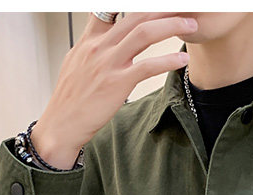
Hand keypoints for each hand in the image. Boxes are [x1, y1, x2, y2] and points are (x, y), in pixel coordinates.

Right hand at [31, 12, 197, 168]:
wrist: (61, 125)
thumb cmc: (70, 100)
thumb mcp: (76, 64)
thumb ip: (93, 48)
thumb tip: (102, 39)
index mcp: (89, 40)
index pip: (108, 8)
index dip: (133, 4)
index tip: (154, 4)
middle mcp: (99, 46)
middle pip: (135, 15)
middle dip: (162, 9)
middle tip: (185, 8)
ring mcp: (108, 63)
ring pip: (144, 33)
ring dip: (171, 26)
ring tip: (191, 26)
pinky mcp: (117, 83)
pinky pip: (147, 66)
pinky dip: (168, 60)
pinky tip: (182, 59)